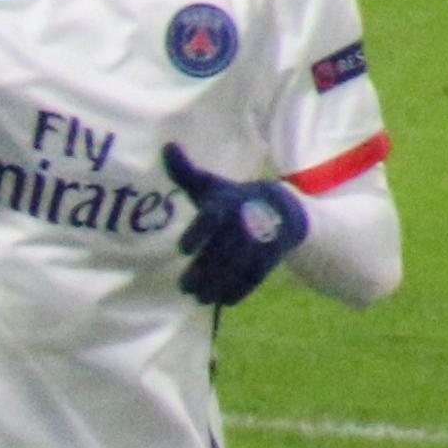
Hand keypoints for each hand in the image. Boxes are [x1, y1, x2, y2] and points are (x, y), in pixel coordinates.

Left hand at [163, 142, 308, 305]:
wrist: (281, 208)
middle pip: (223, 249)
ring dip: (217, 285)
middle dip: (203, 271)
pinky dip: (240, 290)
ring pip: (237, 266)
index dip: (198, 233)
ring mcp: (260, 241)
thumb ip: (185, 171)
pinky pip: (255, 276)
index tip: (182, 250)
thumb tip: (166, 146)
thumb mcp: (211, 185)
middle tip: (183, 287)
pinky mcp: (270, 257)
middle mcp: (244, 221)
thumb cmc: (233, 199)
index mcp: (227, 202)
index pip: (212, 217)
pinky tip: (223, 301)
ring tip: (198, 298)